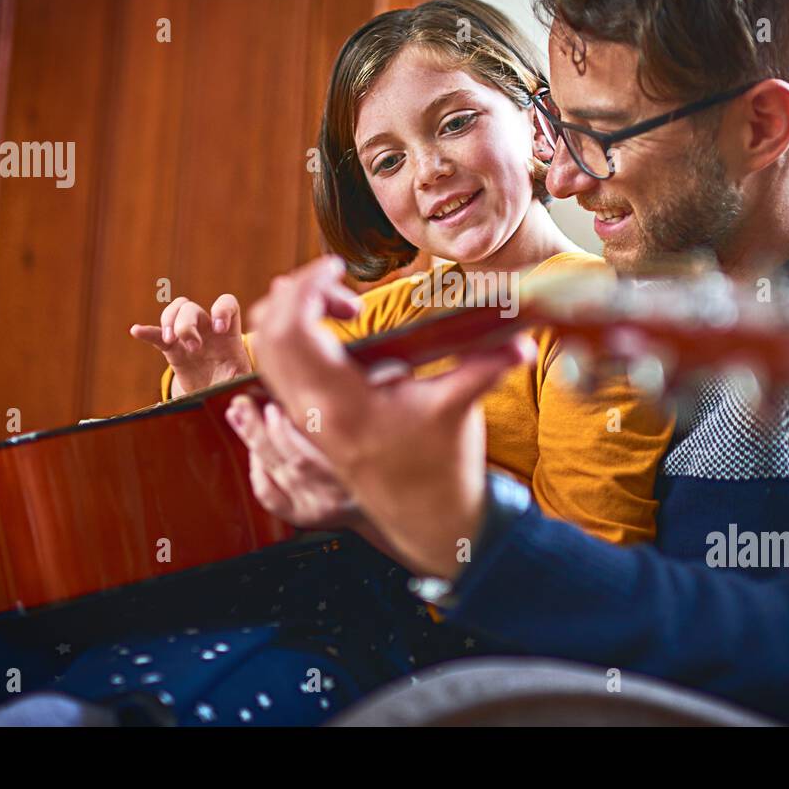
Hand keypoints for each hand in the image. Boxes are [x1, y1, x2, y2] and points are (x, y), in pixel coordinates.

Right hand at [130, 294, 252, 396]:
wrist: (214, 394)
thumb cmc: (232, 384)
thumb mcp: (242, 382)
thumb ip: (243, 380)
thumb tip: (244, 391)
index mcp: (227, 334)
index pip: (227, 304)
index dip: (222, 309)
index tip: (220, 329)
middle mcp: (206, 329)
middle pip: (191, 308)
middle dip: (187, 325)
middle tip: (194, 348)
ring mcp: (188, 336)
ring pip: (174, 312)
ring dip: (169, 322)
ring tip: (170, 341)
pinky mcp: (172, 349)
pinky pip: (157, 335)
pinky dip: (147, 332)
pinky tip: (137, 331)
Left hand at [247, 256, 533, 577]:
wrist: (429, 519)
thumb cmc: (443, 467)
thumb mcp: (461, 409)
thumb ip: (488, 367)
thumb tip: (522, 339)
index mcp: (342, 404)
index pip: (294, 329)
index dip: (308, 287)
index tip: (339, 268)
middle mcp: (312, 412)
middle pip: (268, 333)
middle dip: (297, 294)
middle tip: (343, 288)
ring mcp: (305, 420)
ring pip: (266, 351)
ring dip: (292, 316)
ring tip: (343, 310)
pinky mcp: (308, 423)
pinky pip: (277, 370)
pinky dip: (293, 340)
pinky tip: (337, 338)